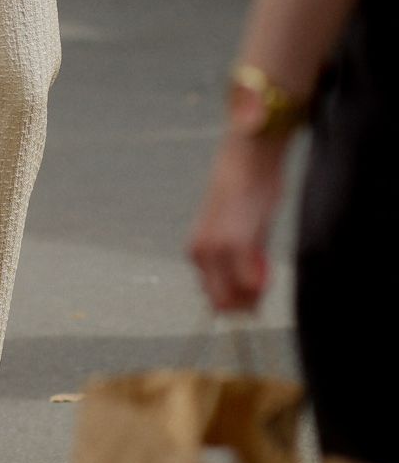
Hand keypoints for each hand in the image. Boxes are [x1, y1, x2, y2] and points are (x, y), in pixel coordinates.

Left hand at [188, 131, 287, 311]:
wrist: (248, 156)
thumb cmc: (249, 191)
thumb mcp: (241, 231)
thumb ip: (241, 261)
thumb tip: (248, 294)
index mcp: (198, 250)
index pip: (214, 298)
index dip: (238, 301)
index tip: (256, 289)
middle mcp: (200, 253)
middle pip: (222, 305)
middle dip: (246, 303)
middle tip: (263, 280)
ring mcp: (214, 250)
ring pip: (233, 299)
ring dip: (253, 294)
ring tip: (262, 262)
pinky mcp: (234, 243)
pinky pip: (249, 283)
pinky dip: (260, 281)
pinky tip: (265, 256)